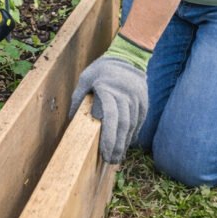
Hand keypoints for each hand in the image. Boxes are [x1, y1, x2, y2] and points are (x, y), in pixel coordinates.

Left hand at [69, 34, 151, 163]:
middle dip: (117, 146)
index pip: (110, 118)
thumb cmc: (102, 69)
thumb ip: (78, 99)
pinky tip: (126, 143)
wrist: (128, 56)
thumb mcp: (85, 79)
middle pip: (122, 125)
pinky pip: (139, 121)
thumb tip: (72, 120)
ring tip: (118, 156)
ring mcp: (137, 98)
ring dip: (125, 142)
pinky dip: (133, 133)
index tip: (105, 154)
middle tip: (111, 161)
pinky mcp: (144, 101)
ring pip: (132, 125)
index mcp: (108, 90)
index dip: (109, 138)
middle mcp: (125, 95)